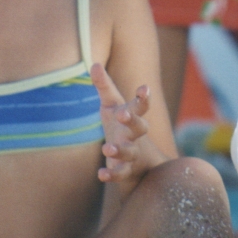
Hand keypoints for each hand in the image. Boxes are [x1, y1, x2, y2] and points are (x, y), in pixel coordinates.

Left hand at [90, 62, 152, 185]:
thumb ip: (104, 85)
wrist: (140, 161)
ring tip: (108, 149)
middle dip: (132, 120)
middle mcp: (134, 134)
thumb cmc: (121, 125)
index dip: (143, 97)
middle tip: (123, 115)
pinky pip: (120, 174)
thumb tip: (94, 63)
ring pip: (130, 152)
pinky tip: (101, 174)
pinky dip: (112, 175)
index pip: (141, 105)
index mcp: (132, 116)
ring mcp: (131, 153)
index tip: (144, 88)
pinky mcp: (124, 170)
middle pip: (139, 127)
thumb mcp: (112, 104)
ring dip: (120, 150)